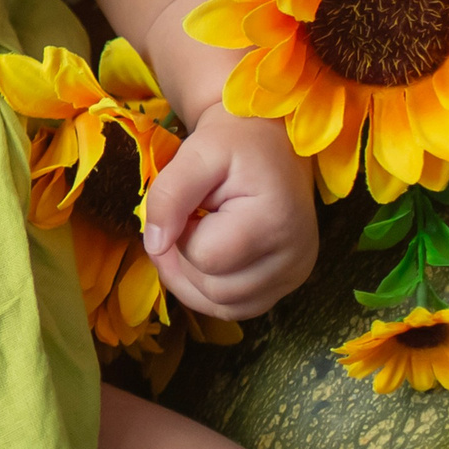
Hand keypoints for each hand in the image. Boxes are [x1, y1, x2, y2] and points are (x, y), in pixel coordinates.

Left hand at [140, 106, 313, 321]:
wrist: (272, 140)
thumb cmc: (235, 143)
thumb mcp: (196, 154)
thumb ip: (169, 196)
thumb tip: (154, 244)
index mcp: (275, 221)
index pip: (206, 258)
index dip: (181, 235)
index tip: (189, 205)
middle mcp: (294, 257)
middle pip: (215, 290)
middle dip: (183, 260)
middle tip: (184, 221)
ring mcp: (294, 275)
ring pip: (223, 306)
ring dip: (192, 280)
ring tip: (193, 237)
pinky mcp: (289, 282)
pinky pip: (238, 308)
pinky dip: (211, 291)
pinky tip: (206, 259)